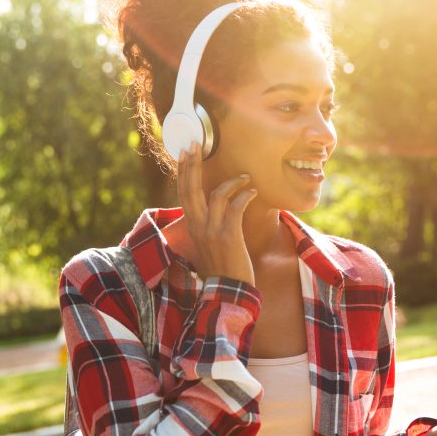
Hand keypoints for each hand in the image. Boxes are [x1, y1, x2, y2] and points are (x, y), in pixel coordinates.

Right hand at [177, 141, 257, 285]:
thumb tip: (215, 203)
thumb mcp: (208, 242)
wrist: (229, 291)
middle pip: (191, 189)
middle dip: (193, 165)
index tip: (185, 152)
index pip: (184, 193)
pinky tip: (252, 192)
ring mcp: (212, 231)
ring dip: (232, 182)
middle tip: (196, 145)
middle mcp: (198, 226)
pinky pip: (235, 207)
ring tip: (245, 177)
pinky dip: (244, 196)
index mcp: (192, 226)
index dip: (184, 171)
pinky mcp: (228, 236)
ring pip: (216, 195)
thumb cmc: (223, 266)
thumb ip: (208, 223)